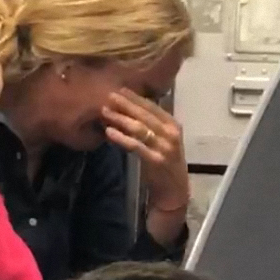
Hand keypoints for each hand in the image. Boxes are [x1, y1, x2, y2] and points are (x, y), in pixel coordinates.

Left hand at [101, 88, 189, 210]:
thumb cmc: (164, 161)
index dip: (135, 97)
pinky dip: (121, 138)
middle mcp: (171, 133)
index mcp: (172, 124)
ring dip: (120, 119)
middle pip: (144, 115)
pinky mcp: (156, 160)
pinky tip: (109, 132)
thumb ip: (148, 125)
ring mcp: (164, 146)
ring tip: (104, 112)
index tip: (119, 89)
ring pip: (139, 128)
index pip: (152, 106)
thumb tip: (124, 109)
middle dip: (125, 104)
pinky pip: (136, 146)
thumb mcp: (161, 139)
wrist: (174, 189)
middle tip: (108, 96)